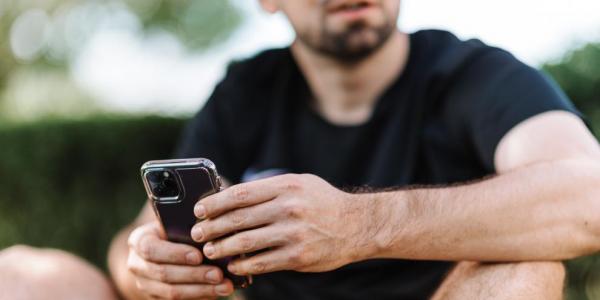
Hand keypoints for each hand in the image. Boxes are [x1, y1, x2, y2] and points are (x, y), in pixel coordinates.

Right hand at [127, 222, 233, 298]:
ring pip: (172, 292)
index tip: (199, 256)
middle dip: (194, 275)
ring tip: (225, 286)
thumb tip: (212, 234)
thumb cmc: (175, 232)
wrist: (163, 251)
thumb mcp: (176, 224)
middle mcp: (137, 264)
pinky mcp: (156, 298)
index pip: (151, 249)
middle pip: (164, 273)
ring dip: (201, 290)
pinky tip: (218, 291)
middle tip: (218, 274)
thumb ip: (187, 228)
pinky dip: (201, 297)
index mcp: (139, 240)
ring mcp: (145, 284)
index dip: (175, 254)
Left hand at [191, 174, 376, 275]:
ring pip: (245, 242)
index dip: (214, 203)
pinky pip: (262, 262)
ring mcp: (293, 233)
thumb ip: (269, 189)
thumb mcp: (299, 183)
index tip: (199, 209)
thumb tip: (231, 196)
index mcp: (285, 186)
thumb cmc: (323, 202)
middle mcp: (288, 208)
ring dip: (222, 248)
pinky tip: (232, 265)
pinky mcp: (298, 256)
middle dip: (211, 227)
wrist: (358, 225)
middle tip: (196, 233)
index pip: (239, 194)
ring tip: (209, 251)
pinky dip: (243, 265)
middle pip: (238, 219)